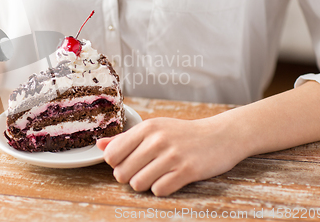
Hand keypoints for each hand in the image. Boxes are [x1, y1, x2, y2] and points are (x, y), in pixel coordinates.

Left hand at [97, 116, 245, 195]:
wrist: (220, 136)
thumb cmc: (182, 133)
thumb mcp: (153, 129)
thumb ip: (125, 138)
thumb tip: (99, 145)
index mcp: (146, 128)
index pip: (111, 154)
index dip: (116, 163)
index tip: (128, 161)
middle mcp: (157, 140)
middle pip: (122, 173)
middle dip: (129, 177)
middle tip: (143, 170)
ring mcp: (172, 155)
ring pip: (138, 184)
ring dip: (145, 184)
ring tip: (156, 175)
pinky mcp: (186, 171)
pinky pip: (159, 190)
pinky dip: (162, 188)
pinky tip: (170, 178)